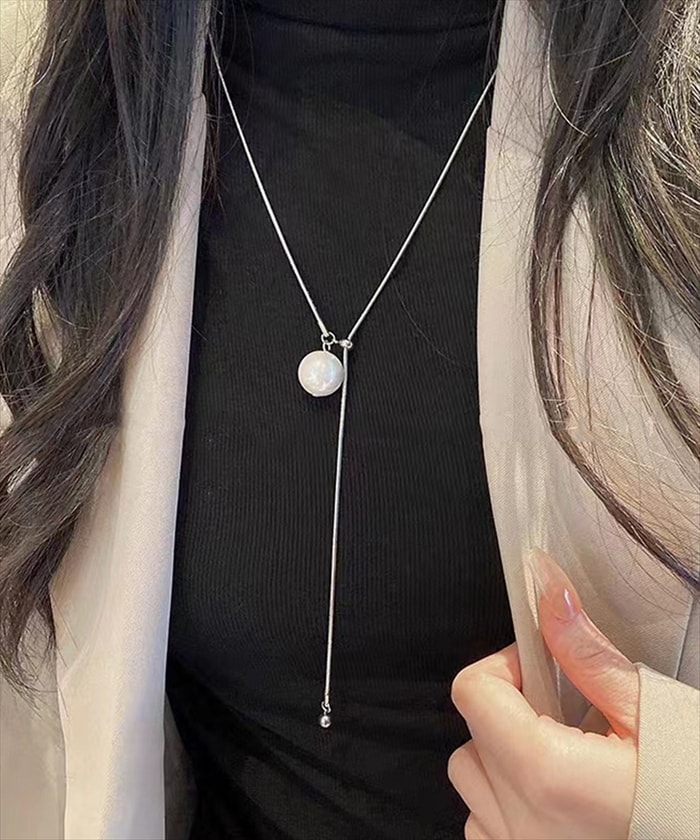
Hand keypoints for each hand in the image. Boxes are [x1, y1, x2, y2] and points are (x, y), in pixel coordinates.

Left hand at [448, 548, 638, 839]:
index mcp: (547, 773)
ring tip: (558, 757)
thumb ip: (586, 653)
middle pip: (471, 736)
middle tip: (561, 713)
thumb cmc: (693, 792)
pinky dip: (505, 804)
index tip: (537, 668)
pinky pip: (483, 826)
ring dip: (501, 759)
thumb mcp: (648, 712)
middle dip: (508, 711)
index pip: (473, 692)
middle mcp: (522, 822)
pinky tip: (552, 797)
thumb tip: (549, 591)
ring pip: (472, 783)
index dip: (504, 667)